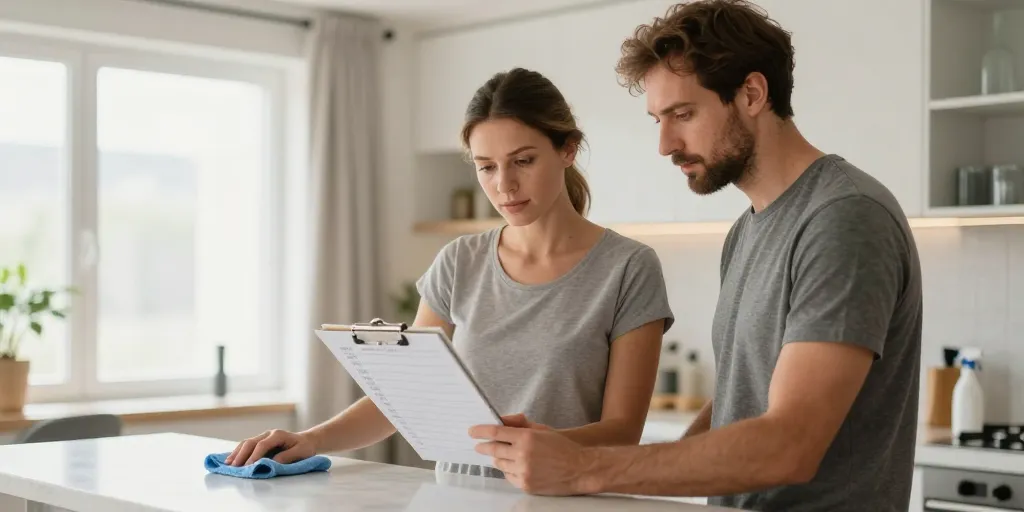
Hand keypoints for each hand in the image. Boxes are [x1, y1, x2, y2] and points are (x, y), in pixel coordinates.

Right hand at [226, 429, 316, 466]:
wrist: (306, 441)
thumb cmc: (304, 447)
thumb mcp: (301, 452)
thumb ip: (287, 457)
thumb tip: (272, 463)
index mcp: (278, 435)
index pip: (262, 445)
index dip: (254, 456)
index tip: (248, 467)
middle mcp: (268, 434)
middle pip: (251, 442)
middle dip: (241, 455)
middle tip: (233, 467)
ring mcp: (263, 436)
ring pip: (246, 443)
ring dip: (236, 453)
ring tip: (228, 464)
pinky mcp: (260, 441)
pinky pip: (247, 445)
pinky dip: (238, 452)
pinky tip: (231, 459)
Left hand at [469, 414, 599, 495]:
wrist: (580, 469)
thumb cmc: (562, 447)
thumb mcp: (542, 430)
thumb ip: (520, 424)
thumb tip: (502, 420)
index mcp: (526, 438)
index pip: (495, 433)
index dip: (480, 431)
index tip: (472, 431)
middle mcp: (522, 455)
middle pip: (493, 449)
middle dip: (483, 446)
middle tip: (478, 445)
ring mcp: (523, 471)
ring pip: (499, 463)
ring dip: (498, 458)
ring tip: (502, 455)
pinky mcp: (525, 484)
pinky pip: (508, 476)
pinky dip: (509, 470)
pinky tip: (515, 466)